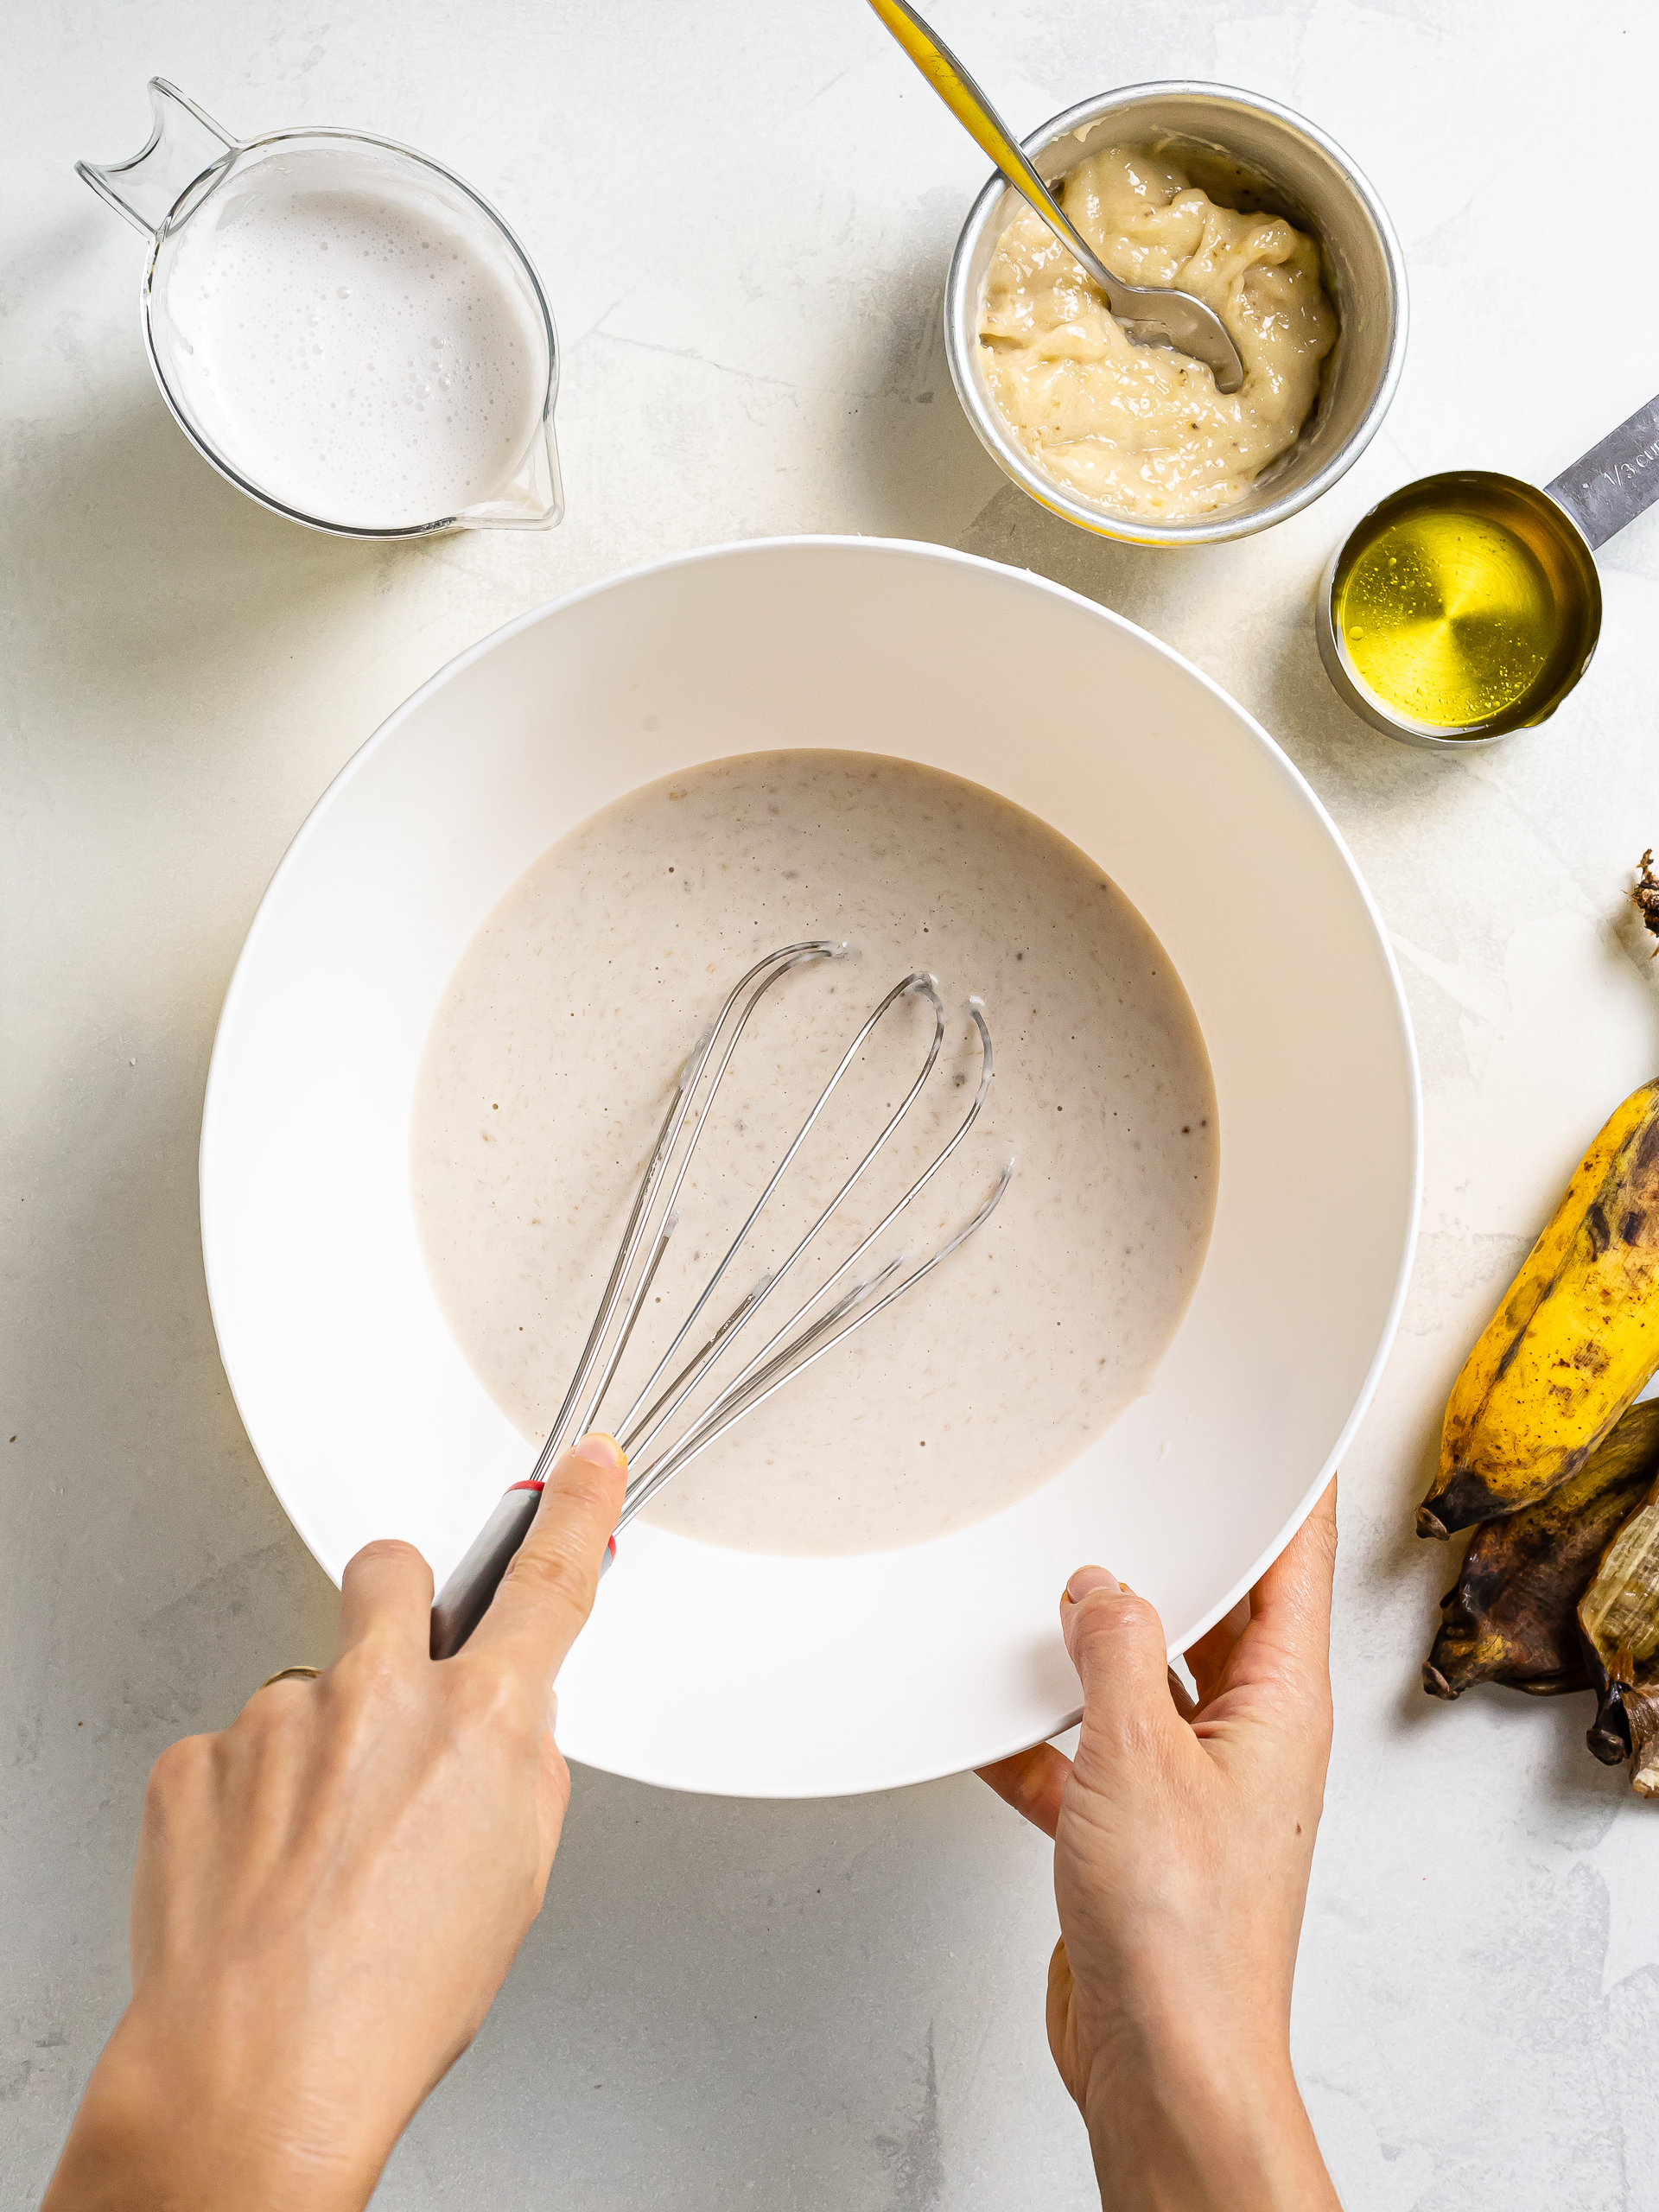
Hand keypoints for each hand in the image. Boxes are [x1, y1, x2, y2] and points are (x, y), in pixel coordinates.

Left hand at [41, 1435, 626, 2211]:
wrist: (257, 2076)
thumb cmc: (393, 2002)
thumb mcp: (515, 1876)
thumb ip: (517, 1766)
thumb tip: (506, 1718)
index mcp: (481, 1723)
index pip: (549, 1583)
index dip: (578, 1509)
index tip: (588, 1464)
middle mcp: (380, 1697)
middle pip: (395, 1571)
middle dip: (400, 1597)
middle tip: (392, 1675)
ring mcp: (279, 1720)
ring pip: (305, 1687)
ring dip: (314, 1745)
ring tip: (312, 1858)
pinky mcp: (196, 1757)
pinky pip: (231, 1750)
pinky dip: (245, 1801)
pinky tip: (256, 1874)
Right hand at [979, 1483, 1339, 2211]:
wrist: (1164, 2067)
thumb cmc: (1188, 1939)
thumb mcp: (1138, 1757)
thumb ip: (1113, 1654)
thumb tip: (1097, 1588)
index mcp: (1281, 1705)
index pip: (1298, 1564)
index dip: (1290, 1490)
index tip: (1275, 1431)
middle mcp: (1247, 1739)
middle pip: (1216, 1616)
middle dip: (1170, 1561)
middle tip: (1131, 1499)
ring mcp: (1191, 1789)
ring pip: (1142, 1683)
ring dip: (1091, 1652)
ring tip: (1044, 1607)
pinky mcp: (1136, 1836)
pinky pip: (1085, 1757)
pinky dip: (1038, 1740)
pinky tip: (992, 1726)